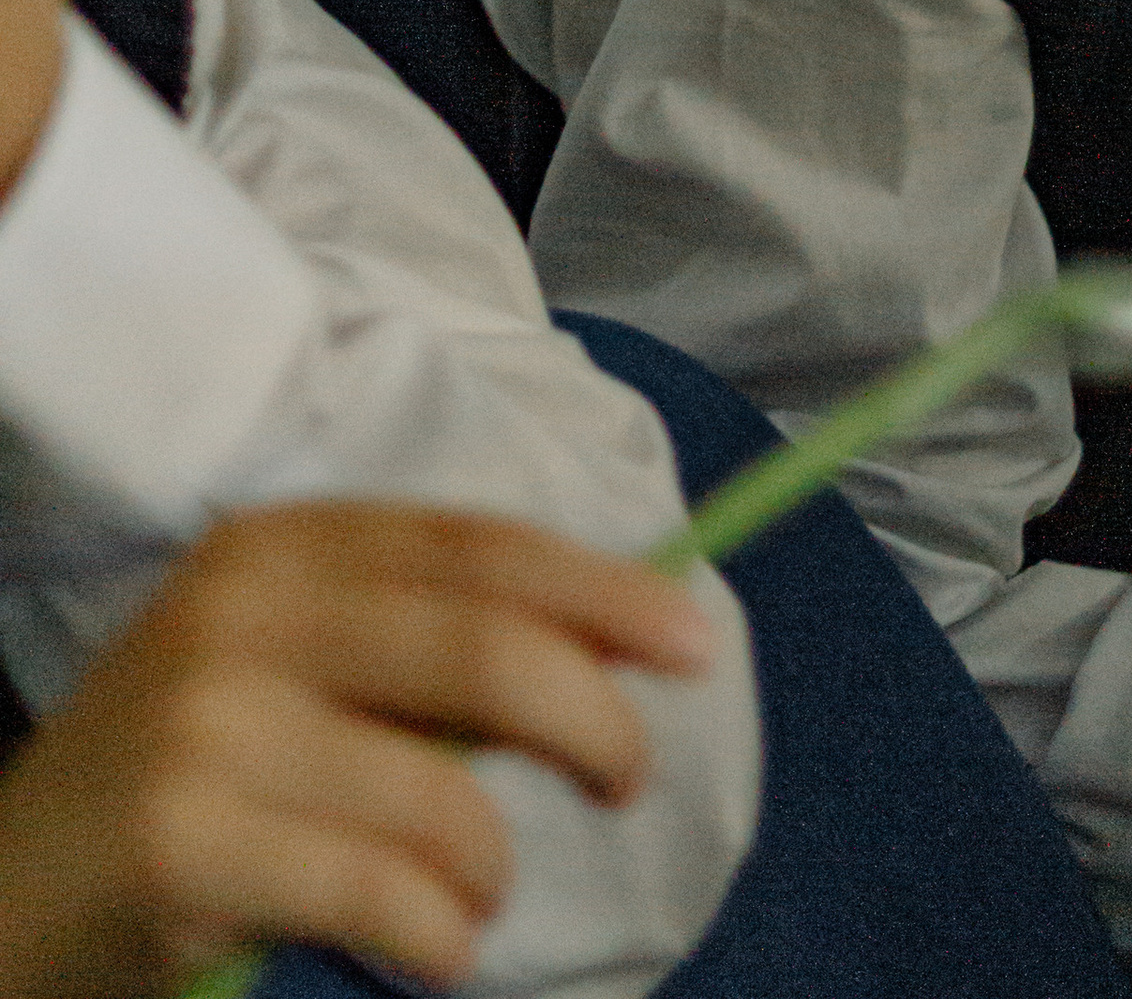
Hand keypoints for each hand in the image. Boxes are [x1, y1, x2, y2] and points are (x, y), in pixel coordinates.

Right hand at [0, 502, 718, 998]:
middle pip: (485, 645)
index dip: (601, 590)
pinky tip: (436, 951)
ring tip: (473, 904)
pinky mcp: (183, 839)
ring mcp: (207, 721)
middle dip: (591, 716)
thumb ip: (417, 656)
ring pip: (444, 794)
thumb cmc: (183, 786)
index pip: (480, 546)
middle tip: (626, 779)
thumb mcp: (289, 679)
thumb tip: (603, 656)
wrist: (4, 899)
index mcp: (282, 546)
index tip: (696, 640)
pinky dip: (440, 936)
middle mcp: (243, 608)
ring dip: (494, 869)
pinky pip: (381, 892)